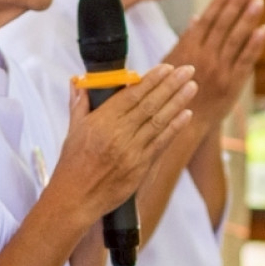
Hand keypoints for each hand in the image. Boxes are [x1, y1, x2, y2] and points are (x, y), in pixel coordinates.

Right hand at [48, 62, 195, 218]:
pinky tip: (186, 114)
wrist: (76, 198)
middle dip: (171, 85)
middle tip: (188, 70)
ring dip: (178, 102)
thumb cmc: (72, 165)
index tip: (167, 67)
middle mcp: (119, 134)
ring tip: (192, 86)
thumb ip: (79, 105)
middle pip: (150, 104)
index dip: (152, 80)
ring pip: (159, 121)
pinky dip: (175, 127)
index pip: (132, 95)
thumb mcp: (72, 131)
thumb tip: (77, 83)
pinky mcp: (140, 167)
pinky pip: (161, 143)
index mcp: (101, 121)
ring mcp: (132, 151)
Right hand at [164, 0, 264, 115]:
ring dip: (248, 18)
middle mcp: (204, 56)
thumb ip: (186, 40)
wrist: (184, 122)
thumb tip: (197, 18)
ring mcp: (219, 69)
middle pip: (223, 25)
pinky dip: (254, 44)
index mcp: (188, 49)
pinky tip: (263, 28)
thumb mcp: (173, 63)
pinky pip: (245, 60)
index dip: (220, 3)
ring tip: (258, 1)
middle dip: (237, 4)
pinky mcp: (232, 83)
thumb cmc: (176, 90)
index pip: (207, 20)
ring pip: (235, 39)